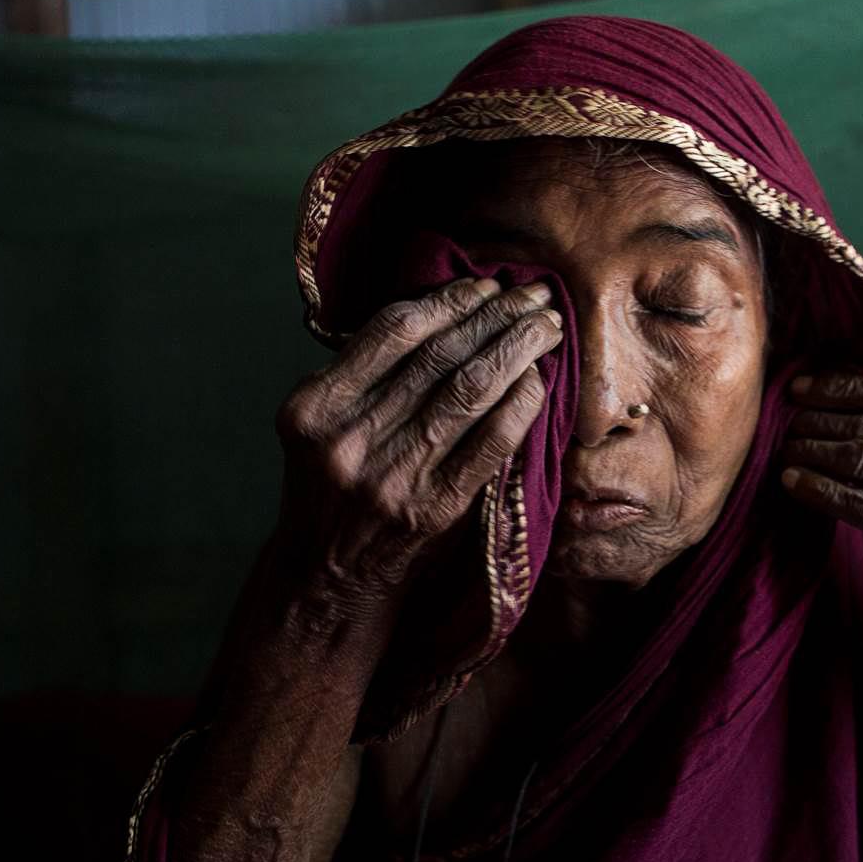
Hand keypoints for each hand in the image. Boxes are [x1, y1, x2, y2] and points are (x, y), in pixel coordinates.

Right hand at [268, 275, 563, 634]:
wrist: (328, 576)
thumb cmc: (332, 487)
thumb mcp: (321, 426)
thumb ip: (362, 374)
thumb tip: (444, 310)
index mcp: (315, 407)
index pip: (392, 331)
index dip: (447, 300)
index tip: (484, 285)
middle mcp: (350, 439)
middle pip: (439, 354)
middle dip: (495, 315)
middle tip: (534, 293)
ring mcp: (393, 476)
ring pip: (469, 389)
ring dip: (517, 348)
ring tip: (547, 324)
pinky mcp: (435, 508)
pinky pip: (491, 441)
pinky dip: (520, 403)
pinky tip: (539, 379)